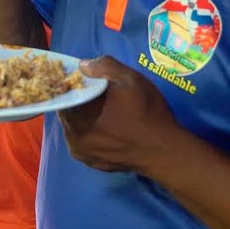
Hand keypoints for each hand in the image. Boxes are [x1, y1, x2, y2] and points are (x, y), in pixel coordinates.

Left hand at [57, 56, 185, 174]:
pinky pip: (83, 142)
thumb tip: (83, 65)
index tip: (85, 81)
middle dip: (78, 101)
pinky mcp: (92, 163)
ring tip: (103, 110)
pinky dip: (90, 132)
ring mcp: (81, 153)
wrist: (166, 152)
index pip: (63, 95)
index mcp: (77, 116)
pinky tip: (106, 127)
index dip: (72, 85)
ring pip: (74, 127)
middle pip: (67, 112)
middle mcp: (73, 137)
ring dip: (83, 117)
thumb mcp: (131, 80)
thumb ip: (105, 66)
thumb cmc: (148, 114)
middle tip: (97, 95)